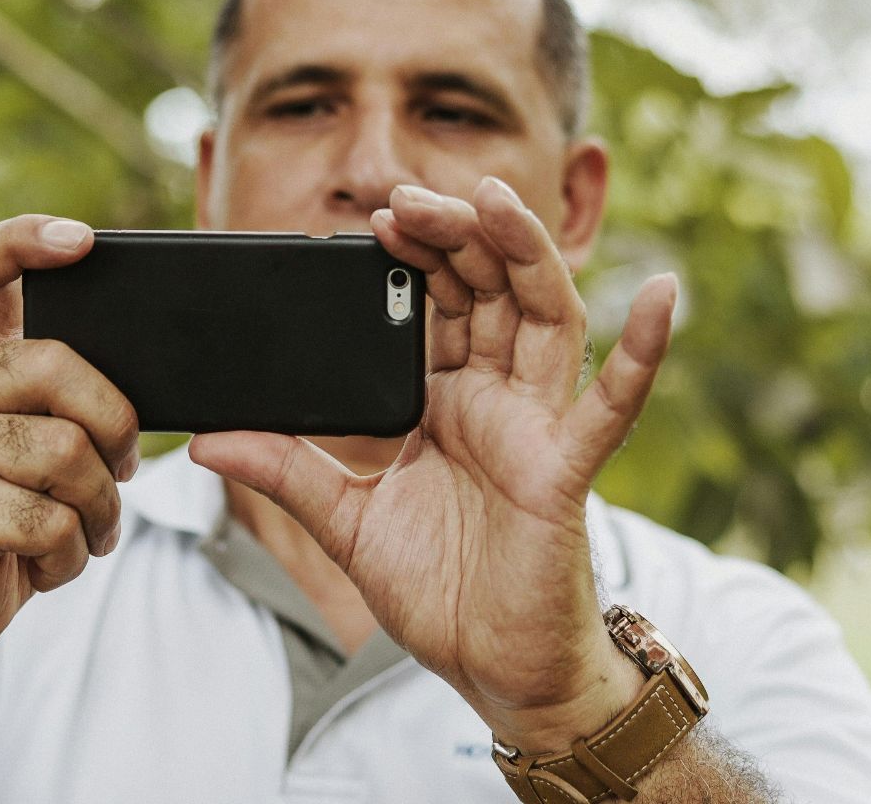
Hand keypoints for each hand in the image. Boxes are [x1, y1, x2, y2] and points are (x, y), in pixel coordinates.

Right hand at [0, 214, 140, 671]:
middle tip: (119, 473)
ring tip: (82, 535)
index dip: (27, 238)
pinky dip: (70, 557)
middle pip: (58, 364)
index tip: (82, 241)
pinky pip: (49, 519)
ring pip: (66, 452)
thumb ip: (71, 407)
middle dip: (114, 425)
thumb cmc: (5, 529)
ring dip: (98, 510)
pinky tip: (47, 566)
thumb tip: (151, 383)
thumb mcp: (39, 454)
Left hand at [191, 176, 677, 751]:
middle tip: (410, 196)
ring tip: (496, 199)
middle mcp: (498, 401)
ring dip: (525, 253)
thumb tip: (207, 440)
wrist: (495, 675)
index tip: (376, 216)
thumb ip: (285, 472)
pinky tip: (663, 297)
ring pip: (544, 318)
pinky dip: (643, 351)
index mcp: (448, 402)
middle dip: (455, 235)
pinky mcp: (564, 472)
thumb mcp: (346, 522)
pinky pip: (611, 407)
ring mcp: (537, 430)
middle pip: (489, 290)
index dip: (416, 256)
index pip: (438, 305)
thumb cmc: (442, 593)